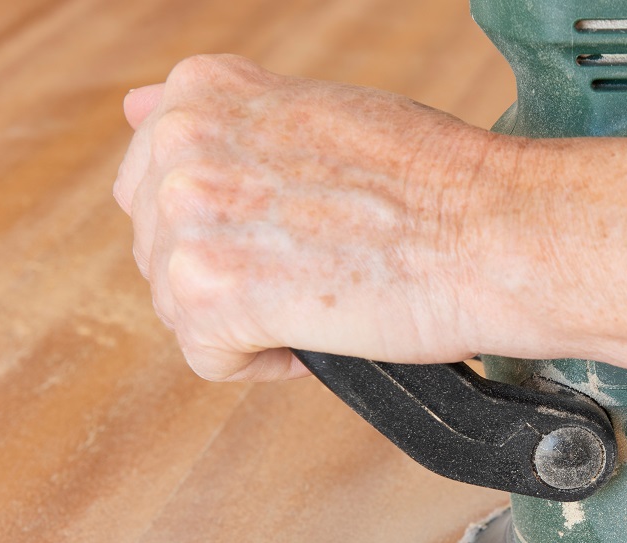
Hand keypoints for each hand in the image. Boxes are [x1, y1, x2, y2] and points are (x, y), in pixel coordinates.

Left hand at [114, 55, 506, 380]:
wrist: (490, 231)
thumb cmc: (436, 181)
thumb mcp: (318, 111)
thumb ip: (228, 117)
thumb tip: (137, 110)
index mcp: (202, 95)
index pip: (157, 176)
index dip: (225, 219)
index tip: (276, 231)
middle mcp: (181, 146)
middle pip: (163, 245)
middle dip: (230, 270)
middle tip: (309, 268)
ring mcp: (189, 219)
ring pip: (181, 304)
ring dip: (249, 317)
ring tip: (321, 295)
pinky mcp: (210, 296)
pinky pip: (209, 357)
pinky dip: (266, 362)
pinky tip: (317, 333)